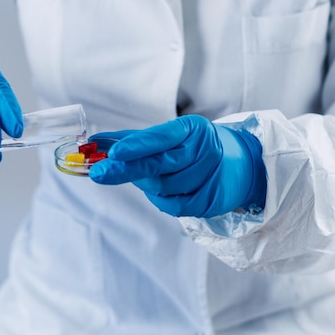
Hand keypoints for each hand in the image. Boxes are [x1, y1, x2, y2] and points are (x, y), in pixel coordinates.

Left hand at [89, 115, 265, 217]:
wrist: (239, 166)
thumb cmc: (193, 148)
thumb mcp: (169, 136)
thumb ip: (132, 139)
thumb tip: (95, 143)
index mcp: (190, 129)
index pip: (160, 137)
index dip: (137, 146)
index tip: (114, 153)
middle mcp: (201, 151)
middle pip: (158, 164)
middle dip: (125, 169)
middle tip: (99, 174)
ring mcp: (206, 177)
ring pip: (162, 187)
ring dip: (146, 184)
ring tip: (149, 177)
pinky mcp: (207, 201)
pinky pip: (172, 205)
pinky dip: (161, 199)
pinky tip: (164, 190)